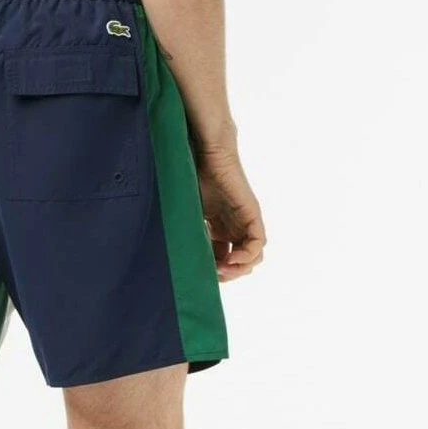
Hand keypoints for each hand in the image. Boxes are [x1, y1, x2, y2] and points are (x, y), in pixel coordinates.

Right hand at [194, 142, 266, 281]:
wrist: (205, 151)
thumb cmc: (190, 174)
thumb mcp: (186, 212)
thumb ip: (185, 231)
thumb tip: (169, 256)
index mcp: (218, 227)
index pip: (222, 257)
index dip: (214, 270)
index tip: (202, 274)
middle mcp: (234, 226)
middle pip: (238, 261)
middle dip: (227, 274)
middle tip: (213, 277)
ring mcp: (244, 221)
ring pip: (252, 256)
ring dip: (238, 269)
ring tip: (222, 270)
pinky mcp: (252, 214)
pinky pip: (258, 243)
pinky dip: (247, 255)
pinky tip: (231, 258)